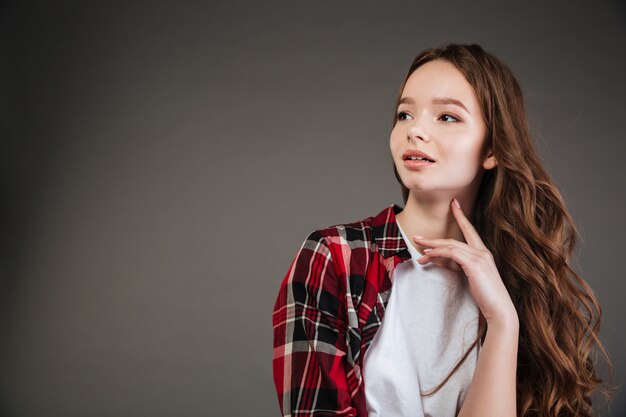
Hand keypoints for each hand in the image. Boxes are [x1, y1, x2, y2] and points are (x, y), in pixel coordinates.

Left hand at [413, 198, 517, 325]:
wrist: (499, 310)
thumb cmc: (486, 297)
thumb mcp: (472, 278)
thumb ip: (461, 267)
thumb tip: (442, 262)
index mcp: (483, 253)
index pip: (470, 230)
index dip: (461, 216)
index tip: (454, 204)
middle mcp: (483, 252)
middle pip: (454, 239)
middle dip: (435, 238)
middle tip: (417, 237)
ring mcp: (480, 257)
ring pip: (451, 245)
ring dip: (432, 247)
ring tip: (418, 250)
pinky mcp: (475, 264)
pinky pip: (452, 253)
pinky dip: (438, 253)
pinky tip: (429, 255)